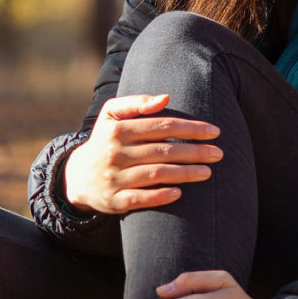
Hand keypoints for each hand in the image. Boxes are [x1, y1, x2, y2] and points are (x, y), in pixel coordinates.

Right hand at [62, 94, 222, 215]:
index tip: (214, 132)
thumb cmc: (104, 140)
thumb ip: (136, 102)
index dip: (190, 128)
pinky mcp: (114, 200)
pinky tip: (179, 193)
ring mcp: (114, 178)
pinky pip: (139, 199)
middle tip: (218, 154)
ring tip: (208, 172)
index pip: (161, 126)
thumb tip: (166, 98)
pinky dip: (160, 196)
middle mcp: (114, 153)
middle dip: (194, 152)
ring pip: (156, 174)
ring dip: (185, 173)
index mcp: (117, 130)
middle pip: (163, 151)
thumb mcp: (111, 114)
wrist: (79, 176)